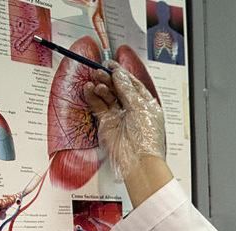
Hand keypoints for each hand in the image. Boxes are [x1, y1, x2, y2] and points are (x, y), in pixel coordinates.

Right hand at [83, 62, 164, 180]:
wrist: (137, 160)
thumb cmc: (146, 138)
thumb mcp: (140, 108)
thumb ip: (127, 90)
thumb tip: (118, 74)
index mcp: (146, 105)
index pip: (133, 84)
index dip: (122, 74)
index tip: (111, 65)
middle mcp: (133, 109)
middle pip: (118, 88)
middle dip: (109, 78)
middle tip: (100, 71)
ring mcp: (119, 115)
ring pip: (107, 96)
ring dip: (101, 86)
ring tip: (96, 81)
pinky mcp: (107, 123)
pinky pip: (98, 105)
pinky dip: (93, 96)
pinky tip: (89, 89)